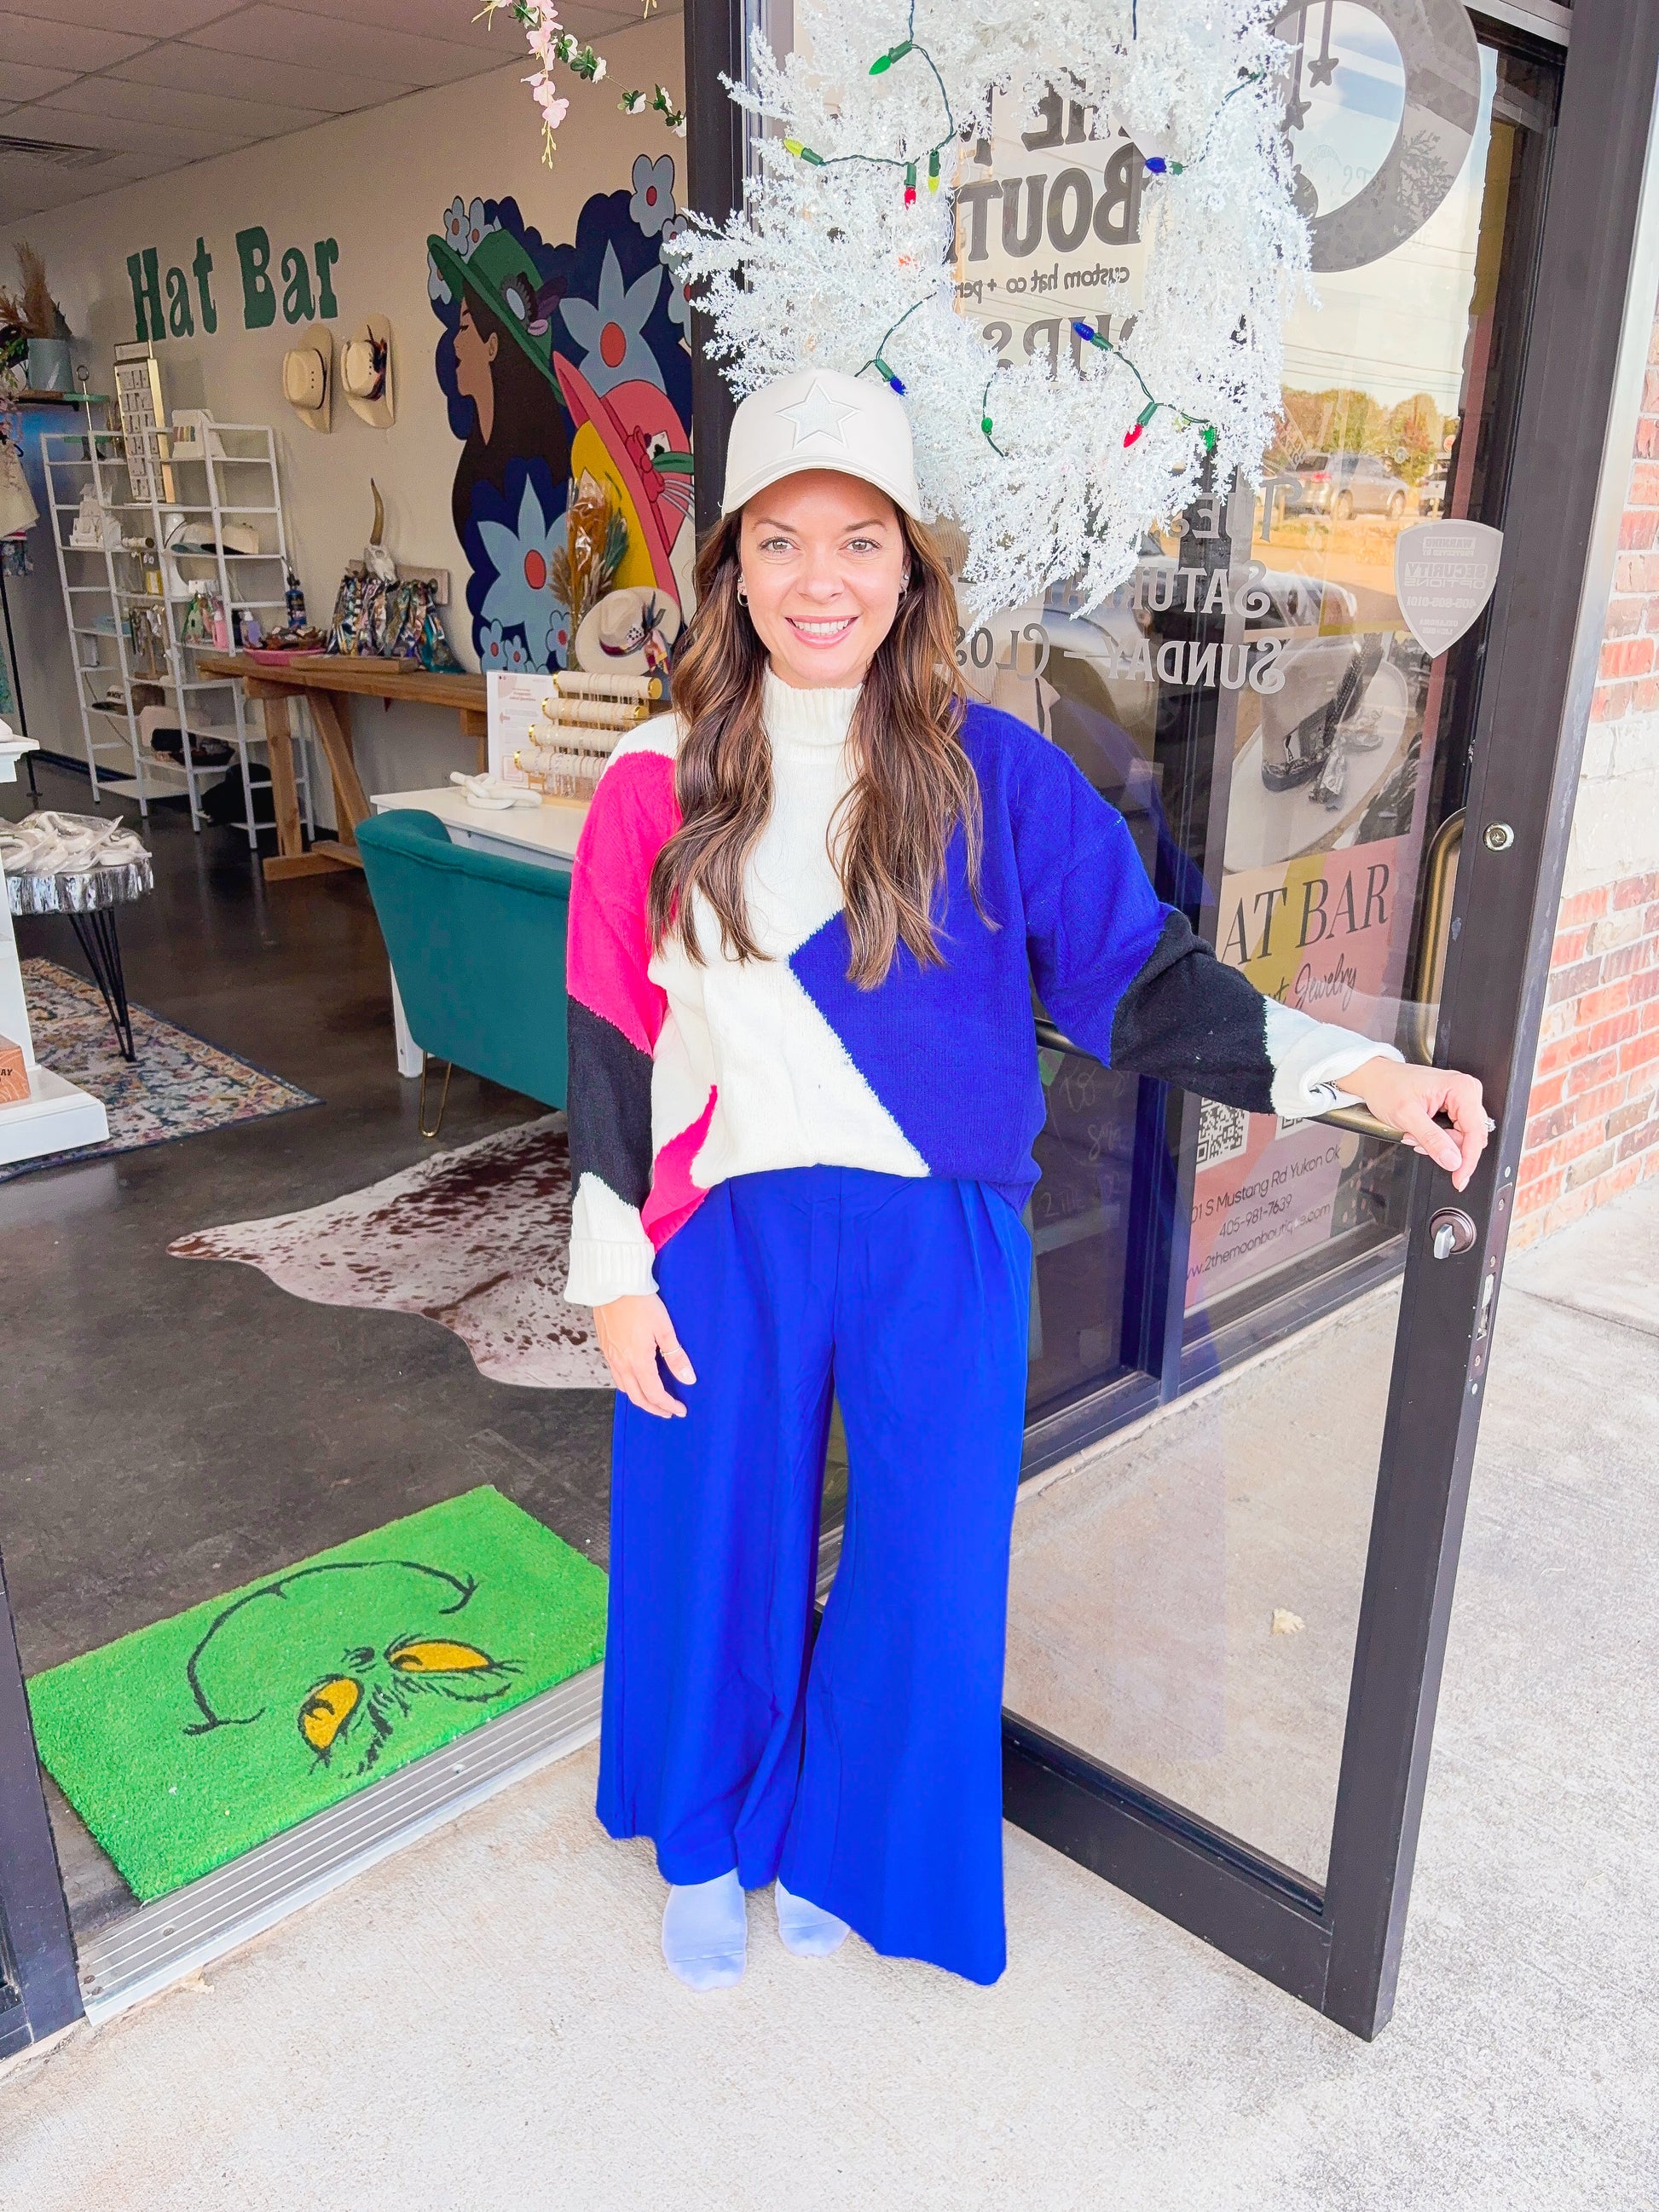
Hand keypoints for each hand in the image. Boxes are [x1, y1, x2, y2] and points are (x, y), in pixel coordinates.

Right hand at [594, 1293, 695, 1417]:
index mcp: (637, 1361)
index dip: (668, 1405)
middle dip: (654, 1408)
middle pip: (637, 1397)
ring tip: (654, 1400)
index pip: (654, 1394)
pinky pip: (616, 1375)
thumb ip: (676, 1356)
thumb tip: (688, 1379)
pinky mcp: (606, 1348)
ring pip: (625, 1388)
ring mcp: (611, 1356)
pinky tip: (636, 1380)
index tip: (680, 1410)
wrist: (612, 1284)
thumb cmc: (640, 1303)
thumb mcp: (664, 1329)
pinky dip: (628, 1385)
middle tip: (668, 1412)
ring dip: (640, 1398)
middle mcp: (621, 1363)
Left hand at [1344, 1057, 1489, 1191]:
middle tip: (1417, 1141)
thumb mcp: (1407, 1116)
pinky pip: (1454, 1132)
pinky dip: (1437, 1139)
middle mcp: (1466, 1091)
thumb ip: (1432, 1140)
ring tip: (1414, 1133)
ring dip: (1438, 1143)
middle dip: (1445, 1147)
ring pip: (1462, 1137)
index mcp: (1461, 1088)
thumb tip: (1453, 1160)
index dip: (1468, 1160)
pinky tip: (1420, 1132)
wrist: (1375, 1078)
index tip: (1460, 1177)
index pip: (1475, 1132)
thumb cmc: (1387, 1087)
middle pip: (1470, 1137)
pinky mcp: (1454, 1106)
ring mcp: (1461, 1099)